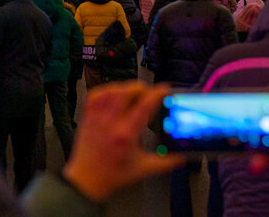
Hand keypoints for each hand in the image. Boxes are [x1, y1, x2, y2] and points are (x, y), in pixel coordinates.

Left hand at [62, 82, 184, 202]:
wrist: (87, 179)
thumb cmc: (112, 175)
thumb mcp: (143, 169)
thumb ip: (166, 163)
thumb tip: (181, 158)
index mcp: (126, 134)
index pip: (144, 106)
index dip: (156, 94)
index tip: (164, 89)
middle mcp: (110, 123)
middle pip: (125, 92)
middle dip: (140, 88)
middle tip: (148, 92)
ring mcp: (97, 118)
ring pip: (110, 91)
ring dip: (124, 87)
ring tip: (133, 93)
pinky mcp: (88, 117)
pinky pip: (95, 95)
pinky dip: (106, 90)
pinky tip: (113, 94)